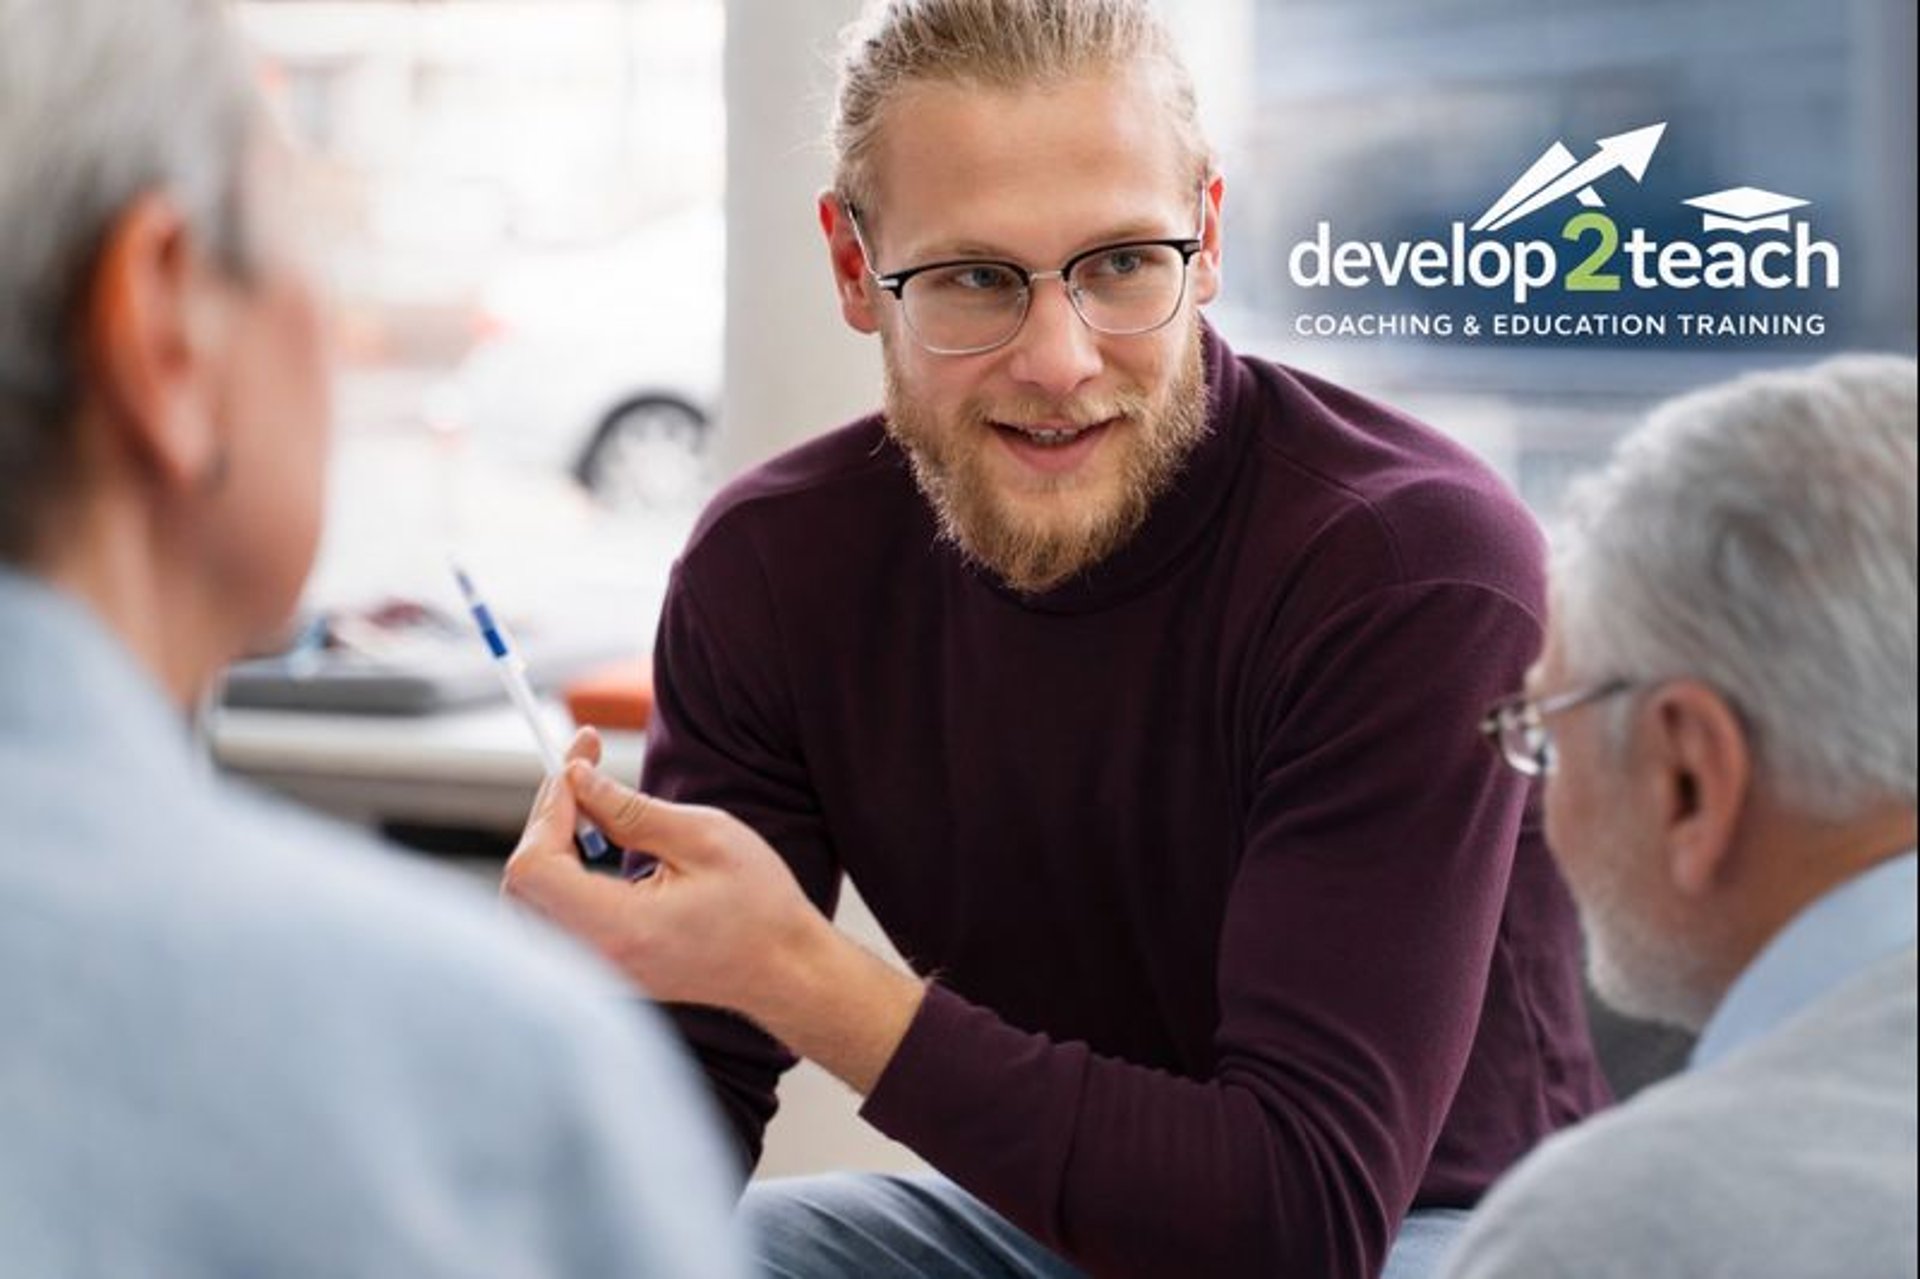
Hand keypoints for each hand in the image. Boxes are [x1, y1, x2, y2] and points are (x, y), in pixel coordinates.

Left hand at [502, 728, 829, 1016]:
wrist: (783, 970)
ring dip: (548, 843)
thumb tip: (577, 781)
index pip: (534, 868)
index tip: (577, 767)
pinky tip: (589, 844)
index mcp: (619, 930)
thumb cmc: (759, 909)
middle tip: (583, 769)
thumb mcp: (705, 837)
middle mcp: (595, 960)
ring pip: (528, 900)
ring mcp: (594, 972)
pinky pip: (550, 917)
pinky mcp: (598, 969)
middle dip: (546, 816)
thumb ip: (631, 810)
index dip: (547, 808)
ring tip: (589, 806)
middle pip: (522, 882)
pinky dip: (559, 872)